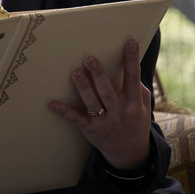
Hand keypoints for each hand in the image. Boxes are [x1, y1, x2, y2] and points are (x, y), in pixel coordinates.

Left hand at [48, 38, 151, 171]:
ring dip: (83, 88)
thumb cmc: (134, 120)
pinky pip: (76, 119)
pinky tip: (52, 103)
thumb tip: (129, 64)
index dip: (132, 59)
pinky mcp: (90, 129)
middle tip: (90, 58)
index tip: (129, 42)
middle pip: (108, 91)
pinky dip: (64, 111)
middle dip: (99, 75)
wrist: (130, 152)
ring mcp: (104, 121)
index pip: (133, 77)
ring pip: (92, 103)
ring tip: (75, 73)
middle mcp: (119, 111)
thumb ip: (136, 87)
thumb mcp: (142, 105)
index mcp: (133, 102)